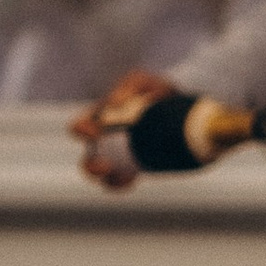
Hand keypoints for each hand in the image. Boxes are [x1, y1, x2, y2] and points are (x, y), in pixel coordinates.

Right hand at [71, 65, 169, 194]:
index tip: (96, 133)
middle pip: (87, 160)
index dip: (81, 131)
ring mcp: (119, 158)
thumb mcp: (144, 82)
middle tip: (105, 166)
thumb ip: (130, 85)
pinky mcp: (135, 170)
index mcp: (99, 121)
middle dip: (91, 167)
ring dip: (108, 180)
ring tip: (122, 177)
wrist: (186, 111)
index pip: (79, 127)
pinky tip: (133, 178)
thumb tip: (115, 103)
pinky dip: (124, 182)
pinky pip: (123, 181)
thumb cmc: (157, 92)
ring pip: (104, 177)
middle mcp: (104, 142)